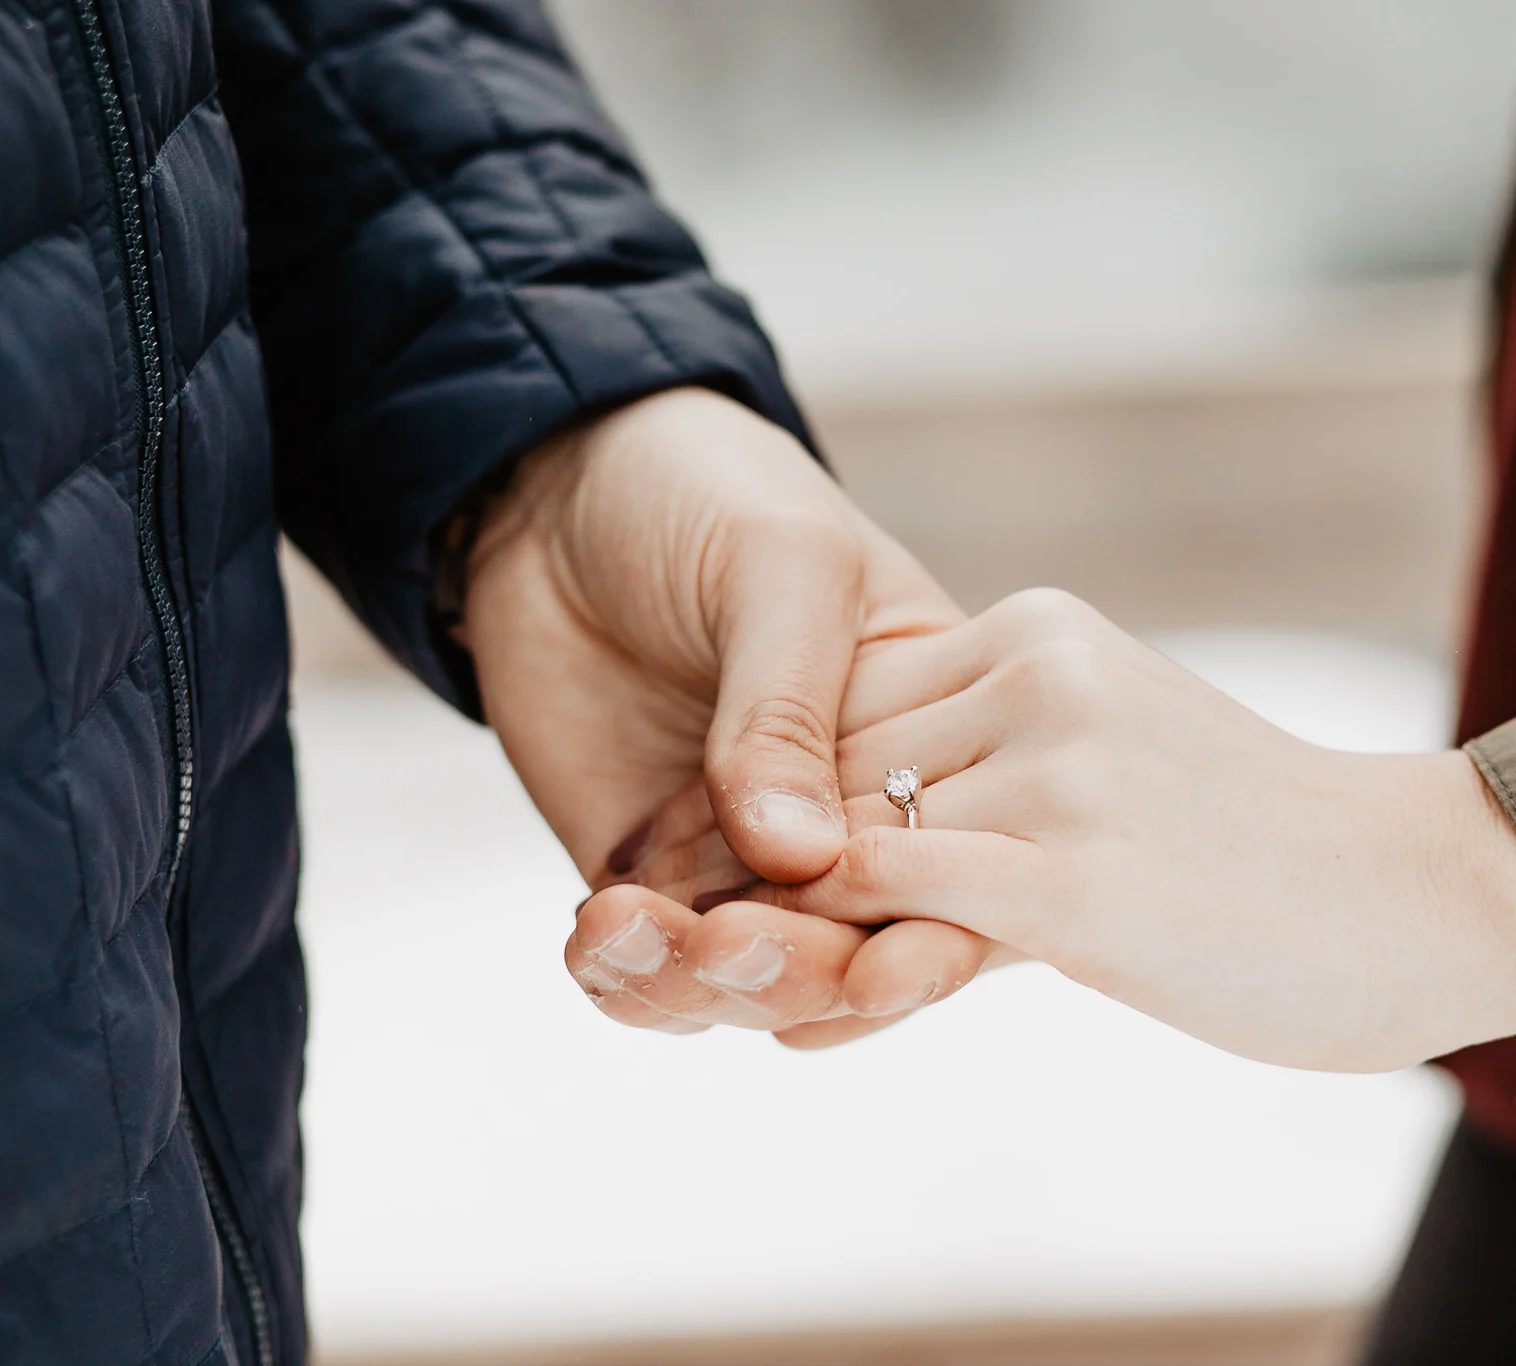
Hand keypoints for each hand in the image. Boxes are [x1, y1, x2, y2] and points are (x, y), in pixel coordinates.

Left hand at [461, 387, 997, 1041]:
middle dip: (801, 972)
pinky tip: (596, 931)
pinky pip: (652, 967)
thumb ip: (789, 710)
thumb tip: (802, 857)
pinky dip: (625, 973)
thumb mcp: (779, 566)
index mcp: (935, 738)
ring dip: (705, 980)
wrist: (555, 478)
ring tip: (635, 924)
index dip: (931, 933)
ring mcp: (751, 855)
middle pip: (860, 948)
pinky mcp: (654, 876)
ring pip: (754, 978)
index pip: (961, 867)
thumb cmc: (708, 490)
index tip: (880, 972)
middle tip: (731, 945)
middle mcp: (855, 815)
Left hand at [751, 589, 1515, 1070]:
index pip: (848, 704)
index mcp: (1040, 629)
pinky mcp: (1081, 881)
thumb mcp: (1115, 755)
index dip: (785, 798)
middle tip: (714, 947)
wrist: (1424, 894)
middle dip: (770, 863)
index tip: (743, 886)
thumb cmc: (1262, 847)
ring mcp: (1064, 770)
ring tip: (737, 992)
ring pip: (846, 837)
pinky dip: (833, 964)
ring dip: (785, 922)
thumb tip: (842, 841)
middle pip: (832, 767)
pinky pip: (895, 902)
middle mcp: (1041, 672)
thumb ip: (990, 766)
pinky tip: (805, 1023)